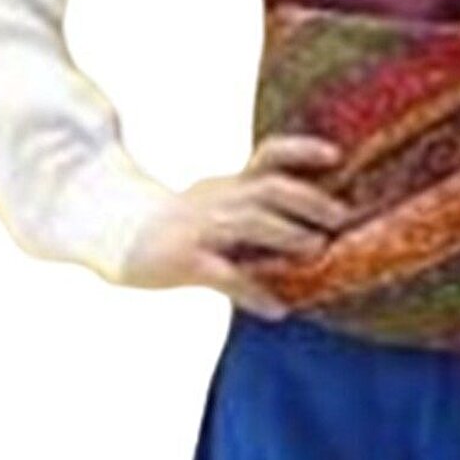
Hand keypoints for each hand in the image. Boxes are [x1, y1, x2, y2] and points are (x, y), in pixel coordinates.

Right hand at [121, 134, 352, 312]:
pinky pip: (225, 275)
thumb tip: (316, 229)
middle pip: (268, 188)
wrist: (117, 236)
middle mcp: (219, 199)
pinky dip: (254, 292)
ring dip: (287, 235)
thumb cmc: (181, 227)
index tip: (336, 155)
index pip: (269, 155)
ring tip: (318, 250)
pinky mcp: (185, 260)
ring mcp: (201, 228)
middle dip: (309, 200)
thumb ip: (257, 209)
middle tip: (342, 217)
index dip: (303, 151)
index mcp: (231, 185)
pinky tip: (277, 309)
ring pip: (249, 223)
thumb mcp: (218, 205)